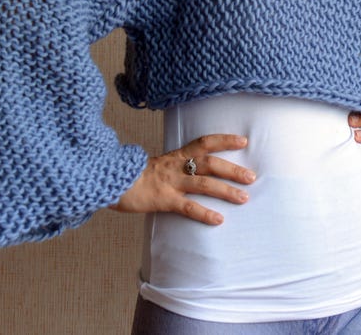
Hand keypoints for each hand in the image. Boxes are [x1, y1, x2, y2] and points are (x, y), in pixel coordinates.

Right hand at [110, 134, 255, 224]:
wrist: (109, 180)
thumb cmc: (134, 174)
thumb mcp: (158, 164)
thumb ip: (176, 165)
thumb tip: (194, 170)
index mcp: (176, 155)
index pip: (204, 142)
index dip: (224, 140)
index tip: (243, 141)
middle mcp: (176, 166)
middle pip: (210, 163)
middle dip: (232, 169)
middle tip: (252, 176)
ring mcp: (170, 182)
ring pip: (203, 184)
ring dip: (226, 190)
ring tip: (244, 197)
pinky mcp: (163, 200)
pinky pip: (187, 207)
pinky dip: (204, 213)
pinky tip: (218, 220)